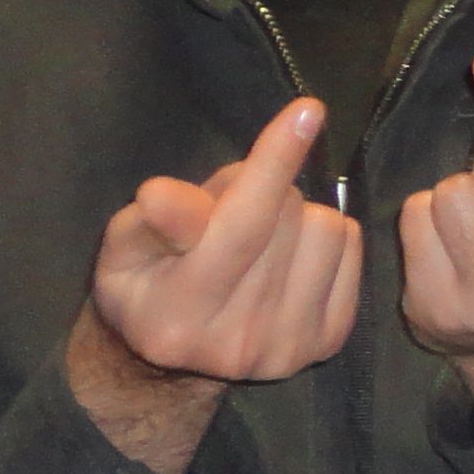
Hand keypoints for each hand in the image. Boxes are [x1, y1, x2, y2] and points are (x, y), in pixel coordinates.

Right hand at [83, 93, 361, 388]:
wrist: (172, 361)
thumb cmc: (143, 283)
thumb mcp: (123, 247)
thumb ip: (148, 221)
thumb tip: (166, 197)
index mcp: (178, 317)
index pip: (240, 227)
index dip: (273, 163)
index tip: (306, 112)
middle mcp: (238, 343)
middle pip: (286, 217)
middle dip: (262, 192)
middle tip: (230, 212)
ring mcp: (288, 348)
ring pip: (326, 228)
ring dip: (296, 216)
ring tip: (260, 238)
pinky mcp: (327, 342)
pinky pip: (350, 248)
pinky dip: (325, 238)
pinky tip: (290, 257)